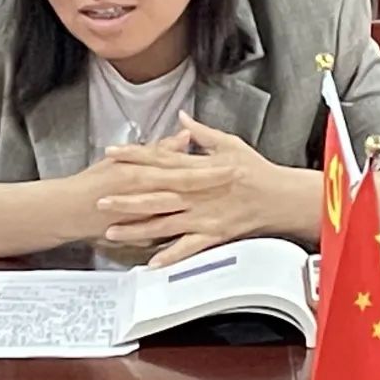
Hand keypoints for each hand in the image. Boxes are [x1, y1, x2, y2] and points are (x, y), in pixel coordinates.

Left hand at [98, 111, 284, 266]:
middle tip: (100, 199)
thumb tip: (182, 117)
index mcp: (198, 168)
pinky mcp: (212, 234)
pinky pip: (188, 247)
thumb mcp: (229, 143)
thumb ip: (201, 133)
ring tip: (112, 231)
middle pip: (155, 194)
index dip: (133, 157)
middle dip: (125, 197)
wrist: (279, 196)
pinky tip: (151, 262)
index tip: (112, 154)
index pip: (159, 160)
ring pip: (164, 223)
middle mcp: (196, 193)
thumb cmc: (256, 170)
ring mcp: (203, 216)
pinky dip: (170, 255)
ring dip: (137, 228)